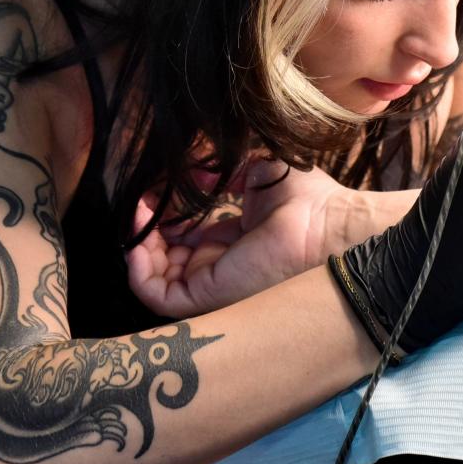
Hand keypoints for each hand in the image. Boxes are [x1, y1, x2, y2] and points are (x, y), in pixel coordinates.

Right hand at [126, 160, 353, 316]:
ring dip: (137, 245)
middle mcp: (219, 264)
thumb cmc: (305, 198)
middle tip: (141, 202)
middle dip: (146, 229)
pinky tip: (139, 236)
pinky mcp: (206, 294)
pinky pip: (156, 295)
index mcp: (233, 240)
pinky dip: (138, 269)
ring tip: (139, 214)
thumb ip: (219, 170)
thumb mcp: (255, 170)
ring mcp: (211, 282)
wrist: (324, 223)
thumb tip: (190, 169)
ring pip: (155, 278)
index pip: (185, 237)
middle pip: (164, 258)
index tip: (154, 191)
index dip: (165, 214)